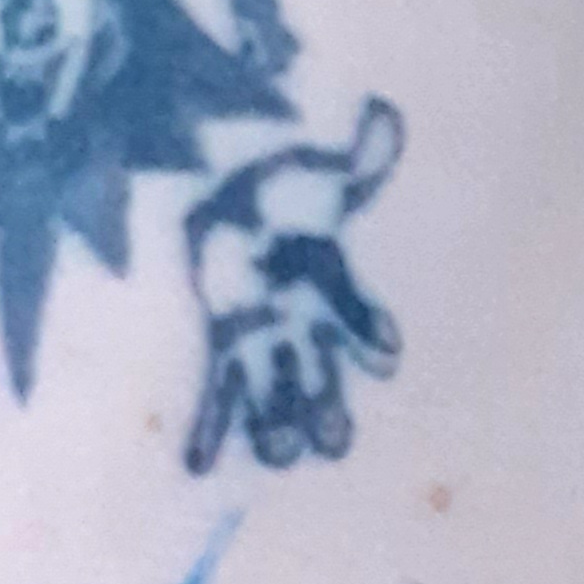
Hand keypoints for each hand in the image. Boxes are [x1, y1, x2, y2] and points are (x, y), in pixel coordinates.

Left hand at [183, 99, 404, 471]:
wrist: (222, 185)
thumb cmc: (274, 179)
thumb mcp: (312, 164)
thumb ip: (352, 155)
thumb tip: (386, 119)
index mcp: (330, 285)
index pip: (358, 316)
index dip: (370, 333)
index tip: (385, 356)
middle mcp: (304, 326)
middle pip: (321, 376)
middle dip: (327, 406)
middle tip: (333, 440)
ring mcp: (263, 344)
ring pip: (276, 397)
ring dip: (278, 427)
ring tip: (280, 450)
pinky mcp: (222, 352)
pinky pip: (220, 397)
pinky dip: (211, 430)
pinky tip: (197, 464)